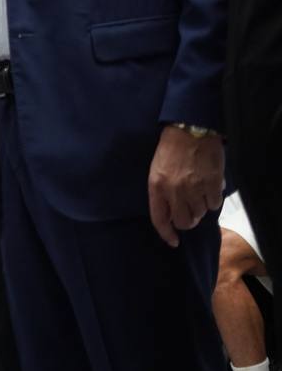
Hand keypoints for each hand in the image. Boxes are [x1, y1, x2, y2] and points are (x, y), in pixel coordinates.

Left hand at [148, 125, 224, 247]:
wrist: (190, 130)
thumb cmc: (171, 150)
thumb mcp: (157, 170)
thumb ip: (162, 192)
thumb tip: (172, 213)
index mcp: (157, 187)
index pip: (159, 219)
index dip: (166, 233)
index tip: (173, 241)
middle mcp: (175, 191)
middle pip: (184, 221)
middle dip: (187, 220)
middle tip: (190, 211)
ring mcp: (194, 188)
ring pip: (200, 213)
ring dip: (200, 207)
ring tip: (198, 191)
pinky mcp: (212, 184)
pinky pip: (214, 204)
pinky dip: (213, 199)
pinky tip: (209, 186)